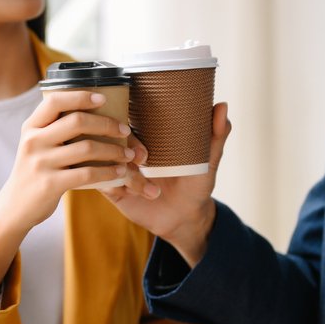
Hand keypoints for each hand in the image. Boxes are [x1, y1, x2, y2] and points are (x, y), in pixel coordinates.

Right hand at [0, 90, 133, 235]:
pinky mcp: (50, 184)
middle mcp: (33, 141)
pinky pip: (87, 174)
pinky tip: (119, 172)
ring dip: (114, 150)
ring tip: (128, 154)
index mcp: (31, 126)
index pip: (55, 101)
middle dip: (107, 124)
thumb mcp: (35, 144)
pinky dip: (108, 172)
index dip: (81, 96)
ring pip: (87, 148)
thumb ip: (53, 128)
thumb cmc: (35, 171)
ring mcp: (40, 162)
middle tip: (125, 130)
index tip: (103, 98)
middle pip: (77, 121)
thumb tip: (90, 110)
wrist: (16, 206)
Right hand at [103, 102, 230, 265]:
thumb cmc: (196, 184)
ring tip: (148, 186)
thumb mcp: (207, 160)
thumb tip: (223, 105)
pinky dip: (114, 185)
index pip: (126, 118)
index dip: (127, 118)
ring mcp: (119, 169)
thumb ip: (215, 135)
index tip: (140, 126)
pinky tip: (134, 193)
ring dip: (125, 171)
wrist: (187, 218)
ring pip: (106, 161)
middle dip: (126, 145)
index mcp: (146, 137)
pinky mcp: (113, 191)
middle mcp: (128, 150)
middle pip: (112, 137)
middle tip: (145, 158)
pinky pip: (101, 182)